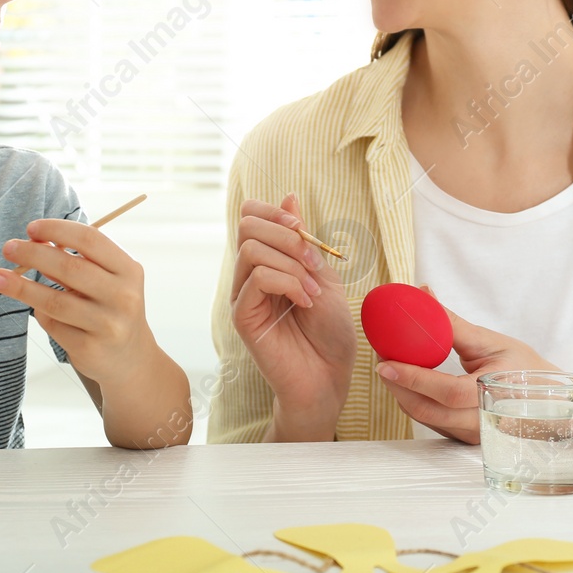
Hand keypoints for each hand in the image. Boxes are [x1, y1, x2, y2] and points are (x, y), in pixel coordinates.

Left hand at [0, 217, 154, 387]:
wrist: (129, 358)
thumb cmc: (109, 307)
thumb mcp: (104, 280)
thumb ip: (74, 261)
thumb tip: (34, 242)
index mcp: (128, 270)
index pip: (90, 240)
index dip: (57, 230)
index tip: (31, 229)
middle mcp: (123, 296)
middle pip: (70, 267)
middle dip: (33, 254)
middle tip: (8, 248)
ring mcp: (108, 325)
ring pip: (55, 301)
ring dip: (21, 287)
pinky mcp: (90, 348)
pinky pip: (53, 325)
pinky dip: (39, 312)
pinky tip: (34, 306)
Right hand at [229, 194, 355, 440]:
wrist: (330, 377)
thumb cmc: (330, 332)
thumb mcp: (323, 275)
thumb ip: (303, 240)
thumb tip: (289, 195)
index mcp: (267, 261)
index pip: (250, 215)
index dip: (274, 211)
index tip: (303, 229)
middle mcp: (248, 275)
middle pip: (247, 225)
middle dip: (287, 235)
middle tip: (314, 263)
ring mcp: (243, 296)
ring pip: (251, 250)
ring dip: (292, 263)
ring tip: (313, 290)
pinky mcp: (242, 317)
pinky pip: (256, 279)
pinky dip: (287, 282)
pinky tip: (305, 301)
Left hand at [374, 294, 555, 443]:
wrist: (551, 402)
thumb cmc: (526, 369)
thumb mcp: (493, 342)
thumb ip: (453, 324)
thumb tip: (423, 295)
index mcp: (494, 396)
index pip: (447, 393)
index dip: (414, 378)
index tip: (385, 362)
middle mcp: (482, 423)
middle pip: (427, 412)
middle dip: (397, 385)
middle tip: (380, 358)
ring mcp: (472, 436)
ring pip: (425, 419)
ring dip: (401, 393)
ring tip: (389, 365)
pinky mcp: (464, 439)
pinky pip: (431, 422)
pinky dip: (413, 401)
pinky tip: (404, 381)